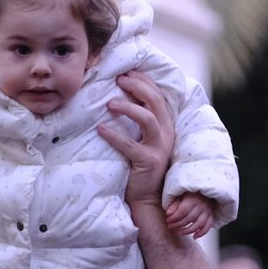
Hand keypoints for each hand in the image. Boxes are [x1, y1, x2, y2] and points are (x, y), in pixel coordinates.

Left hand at [98, 70, 175, 209]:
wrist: (148, 197)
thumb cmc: (141, 164)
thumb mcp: (144, 138)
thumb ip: (139, 119)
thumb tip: (118, 94)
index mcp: (166, 124)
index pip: (158, 94)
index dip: (143, 80)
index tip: (126, 71)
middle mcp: (166, 133)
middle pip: (155, 101)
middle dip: (137, 86)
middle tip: (118, 79)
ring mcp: (159, 148)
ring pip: (148, 119)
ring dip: (128, 107)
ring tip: (110, 103)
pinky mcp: (148, 162)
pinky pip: (130, 145)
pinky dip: (114, 135)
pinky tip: (100, 129)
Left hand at [166, 193, 215, 238]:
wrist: (205, 192)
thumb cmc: (190, 195)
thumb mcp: (181, 196)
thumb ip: (174, 204)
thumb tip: (168, 214)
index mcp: (193, 199)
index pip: (183, 211)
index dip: (174, 217)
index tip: (168, 221)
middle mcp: (202, 205)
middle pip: (190, 218)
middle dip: (179, 225)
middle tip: (170, 227)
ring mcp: (207, 211)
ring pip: (199, 224)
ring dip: (188, 231)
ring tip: (179, 233)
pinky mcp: (211, 216)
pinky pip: (208, 226)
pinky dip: (201, 233)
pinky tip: (194, 237)